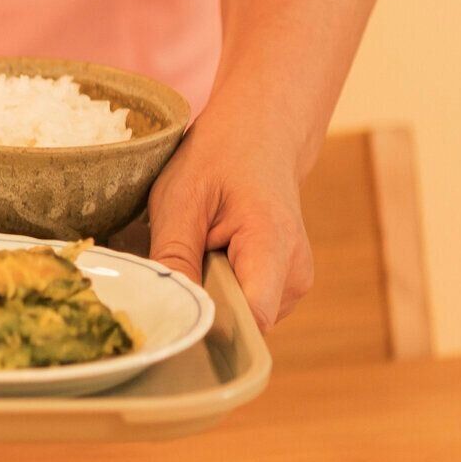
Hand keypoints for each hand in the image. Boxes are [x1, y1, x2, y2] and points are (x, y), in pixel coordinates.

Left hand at [147, 101, 315, 330]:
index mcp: (274, 247)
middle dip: (201, 307)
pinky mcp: (283, 287)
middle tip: (172, 267)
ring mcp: (293, 284)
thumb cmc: (219, 159)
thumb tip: (166, 308)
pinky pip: (244, 305)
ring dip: (209, 296)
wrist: (260, 136)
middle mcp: (294, 276)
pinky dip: (220, 290)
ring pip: (240, 318)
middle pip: (240, 323)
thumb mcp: (181, 199)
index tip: (171, 312)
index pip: (250, 318)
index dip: (207, 325)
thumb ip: (174, 257)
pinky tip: (209, 259)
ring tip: (195, 254)